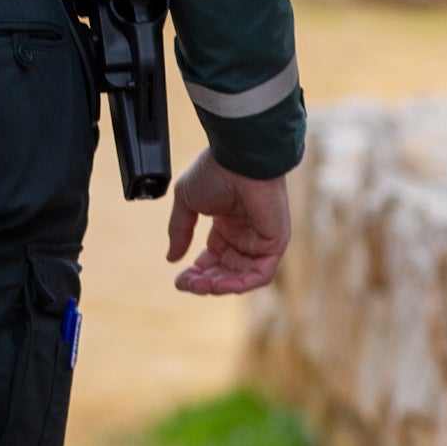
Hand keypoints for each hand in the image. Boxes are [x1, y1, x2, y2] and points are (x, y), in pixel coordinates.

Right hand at [164, 153, 291, 295]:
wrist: (238, 159)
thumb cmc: (214, 172)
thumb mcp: (186, 202)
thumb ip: (179, 231)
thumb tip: (171, 258)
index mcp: (227, 223)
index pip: (213, 257)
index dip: (197, 272)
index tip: (179, 279)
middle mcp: (245, 234)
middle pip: (225, 270)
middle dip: (204, 282)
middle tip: (185, 285)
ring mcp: (261, 240)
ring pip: (241, 277)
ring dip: (219, 286)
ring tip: (198, 286)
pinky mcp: (275, 243)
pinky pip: (260, 274)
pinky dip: (239, 283)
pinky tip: (217, 284)